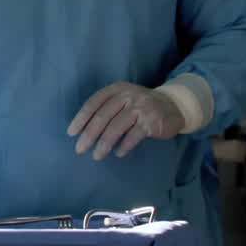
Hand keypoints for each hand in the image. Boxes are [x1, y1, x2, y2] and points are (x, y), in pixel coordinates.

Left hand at [68, 82, 184, 159]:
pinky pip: (133, 136)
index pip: (93, 103)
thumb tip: (84, 130)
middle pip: (102, 117)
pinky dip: (124, 146)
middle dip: (89, 135)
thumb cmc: (141, 106)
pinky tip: (118, 153)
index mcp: (116, 89)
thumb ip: (107, 109)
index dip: (81, 119)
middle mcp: (127, 96)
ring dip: (104, 144)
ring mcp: (140, 108)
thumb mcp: (123, 99)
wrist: (173, 106)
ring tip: (97, 156)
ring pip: (116, 128)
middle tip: (80, 150)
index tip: (71, 133)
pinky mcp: (151, 121)